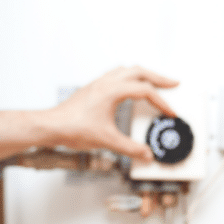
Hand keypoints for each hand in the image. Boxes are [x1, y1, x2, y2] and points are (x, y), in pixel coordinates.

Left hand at [46, 66, 178, 160]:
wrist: (51, 126)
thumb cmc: (72, 128)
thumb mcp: (107, 141)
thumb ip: (130, 148)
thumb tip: (145, 154)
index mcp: (112, 90)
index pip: (145, 91)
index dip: (161, 102)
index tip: (170, 112)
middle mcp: (105, 82)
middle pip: (139, 71)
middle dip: (158, 77)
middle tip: (173, 84)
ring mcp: (98, 83)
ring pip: (126, 70)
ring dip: (143, 74)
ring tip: (154, 82)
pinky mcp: (92, 88)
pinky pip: (115, 75)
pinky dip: (128, 78)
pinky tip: (129, 88)